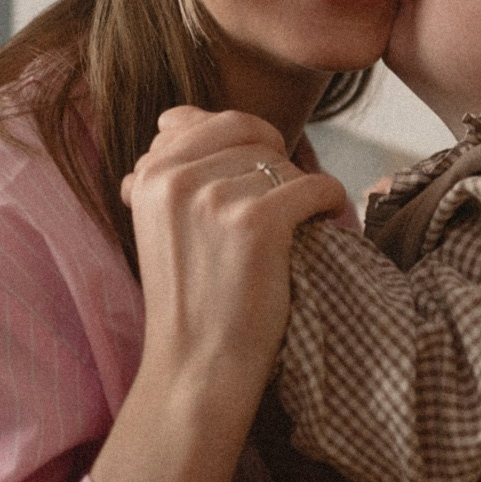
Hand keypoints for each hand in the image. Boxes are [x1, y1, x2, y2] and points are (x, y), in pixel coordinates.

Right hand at [122, 106, 346, 405]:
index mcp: (148, 176)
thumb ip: (168, 167)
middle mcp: (174, 179)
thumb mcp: (160, 224)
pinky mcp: (256, 223)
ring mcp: (213, 198)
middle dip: (277, 163)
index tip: (258, 180)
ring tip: (299, 225)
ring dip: (301, 190)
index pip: (214, 121)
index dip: (249, 143)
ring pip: (284, 162)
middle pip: (253, 135)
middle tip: (286, 200)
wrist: (197, 366)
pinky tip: (329, 219)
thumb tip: (175, 115)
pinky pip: (314, 185)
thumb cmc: (189, 298)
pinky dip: (331, 202)